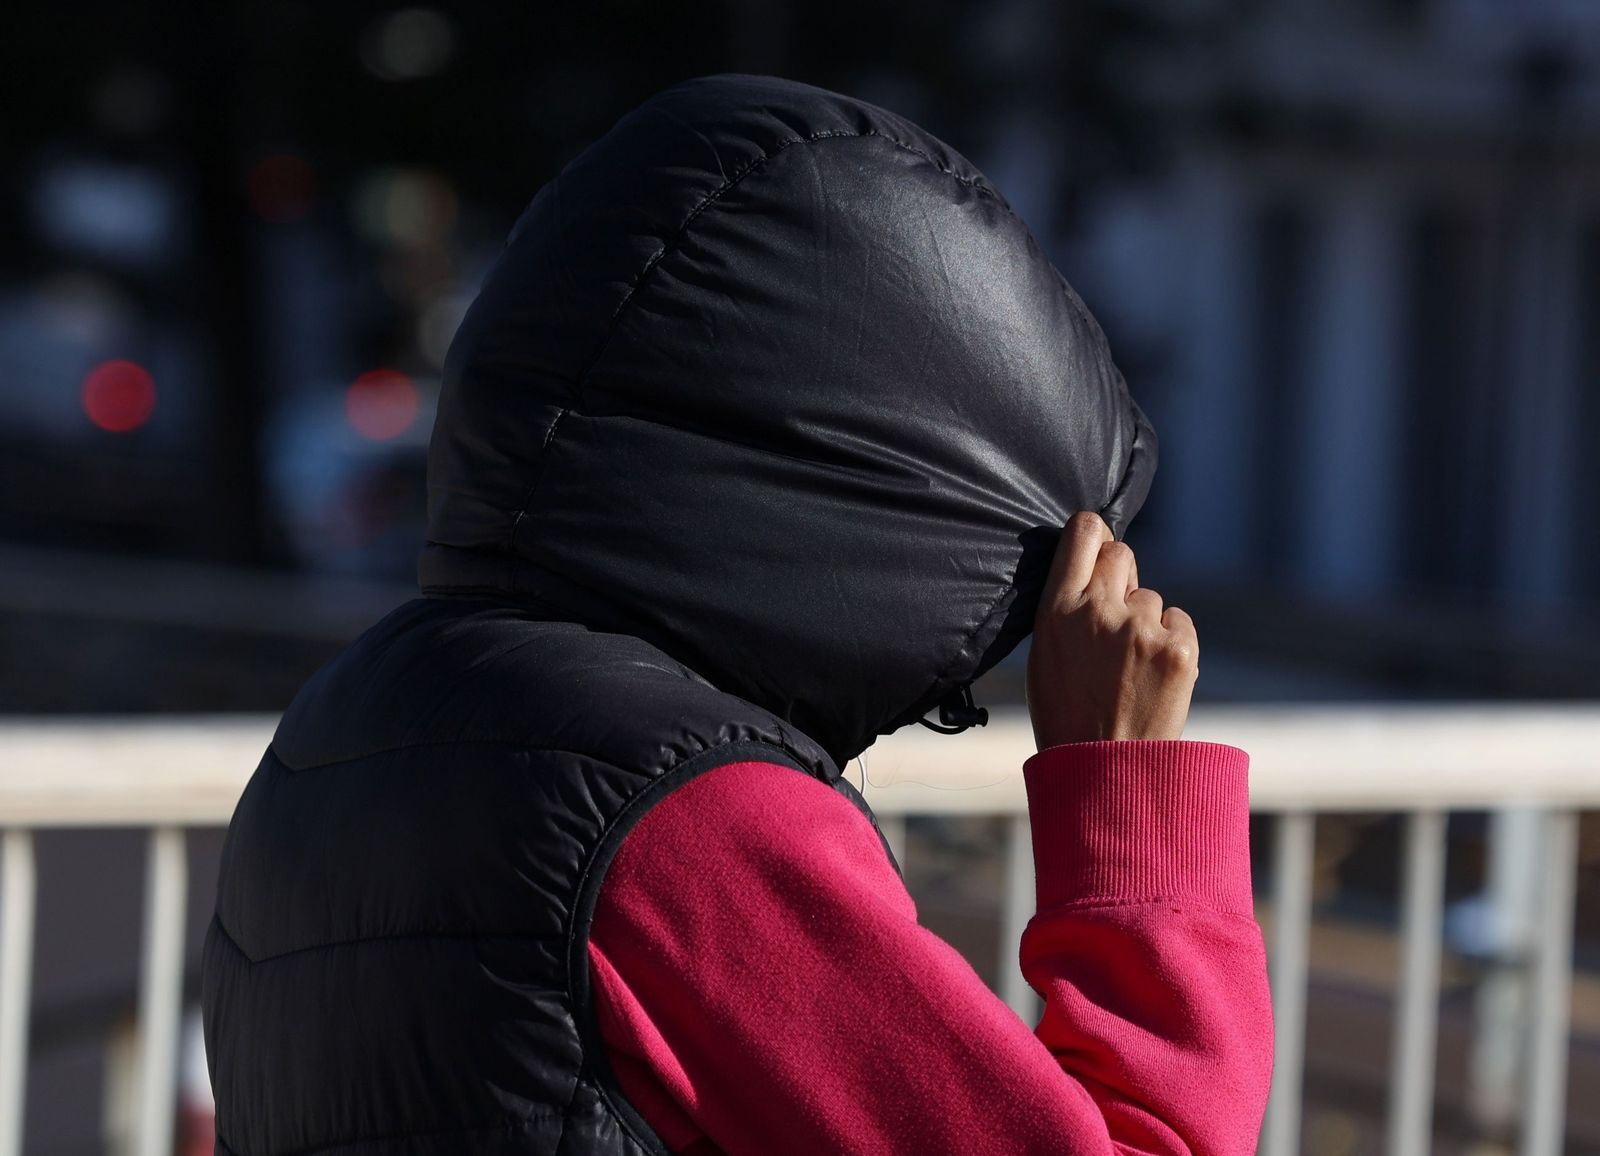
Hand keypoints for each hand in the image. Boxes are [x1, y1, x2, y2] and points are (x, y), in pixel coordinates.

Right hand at [1025, 511, 1198, 748]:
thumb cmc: (1067, 715)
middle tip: (1114, 619)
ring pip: (1150, 597)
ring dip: (1144, 621)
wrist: (1105, 771)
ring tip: (1130, 668)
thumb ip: (1066, 607)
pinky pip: (1179, 620)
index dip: (1095, 535)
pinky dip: (1170, 641)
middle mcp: (1098, 610)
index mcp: (1057, 609)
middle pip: (1121, 553)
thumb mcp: (1044, 656)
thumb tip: (1097, 569)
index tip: (1097, 550)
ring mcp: (1141, 628)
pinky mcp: (1179, 648)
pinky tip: (1154, 674)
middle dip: (1120, 578)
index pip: (1084, 531)